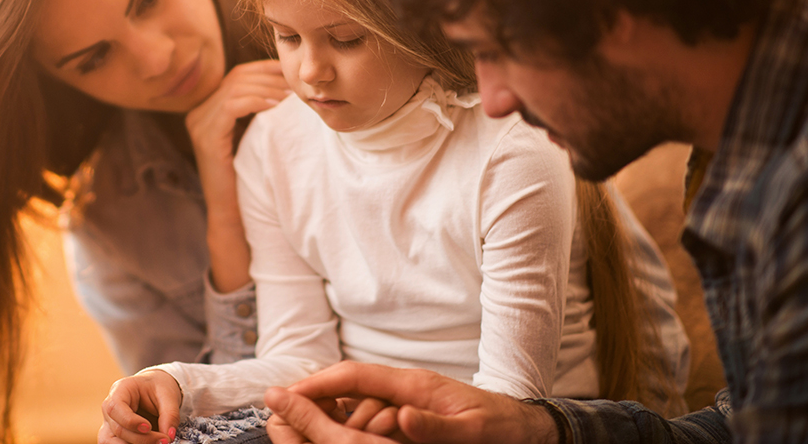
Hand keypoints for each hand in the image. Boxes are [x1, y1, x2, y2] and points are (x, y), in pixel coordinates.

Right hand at [100, 370, 182, 443]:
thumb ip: (170, 415)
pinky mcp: (114, 435)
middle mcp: (110, 408)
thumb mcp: (168, 395)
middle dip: (142, 439)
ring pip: (113, 442)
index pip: (115, 408)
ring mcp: (110, 423)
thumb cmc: (158, 388)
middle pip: (118, 429)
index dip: (131, 421)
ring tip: (157, 443)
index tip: (149, 427)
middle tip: (164, 440)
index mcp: (120, 390)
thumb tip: (169, 435)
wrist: (156, 390)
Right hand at [185, 59, 287, 291]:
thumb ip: (258, 113)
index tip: (291, 71)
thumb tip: (287, 88)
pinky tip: (275, 106)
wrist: (231, 213)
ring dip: (267, 88)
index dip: (264, 69)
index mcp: (206, 110)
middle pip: (236, 78)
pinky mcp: (206, 137)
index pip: (237, 75)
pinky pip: (232, 106)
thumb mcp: (252, 138)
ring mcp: (199, 124)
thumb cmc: (247, 177)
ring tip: (289, 96)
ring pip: (235, 88)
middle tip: (295, 85)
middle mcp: (197, 114)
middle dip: (270, 77)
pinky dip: (256, 101)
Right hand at [263, 362, 558, 443]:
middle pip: (348, 387)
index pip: (354, 375)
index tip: (286, 392)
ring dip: (334, 412)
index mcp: (413, 384)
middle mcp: (405, 386)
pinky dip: (353, 419)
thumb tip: (398, 416)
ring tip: (302, 426)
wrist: (526, 427)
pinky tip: (340, 432)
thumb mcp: (471, 432)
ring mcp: (407, 397)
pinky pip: (371, 411)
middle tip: (280, 411)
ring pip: (357, 402)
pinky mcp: (410, 411)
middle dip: (315, 396)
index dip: (318, 382)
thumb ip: (433, 425)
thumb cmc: (501, 428)